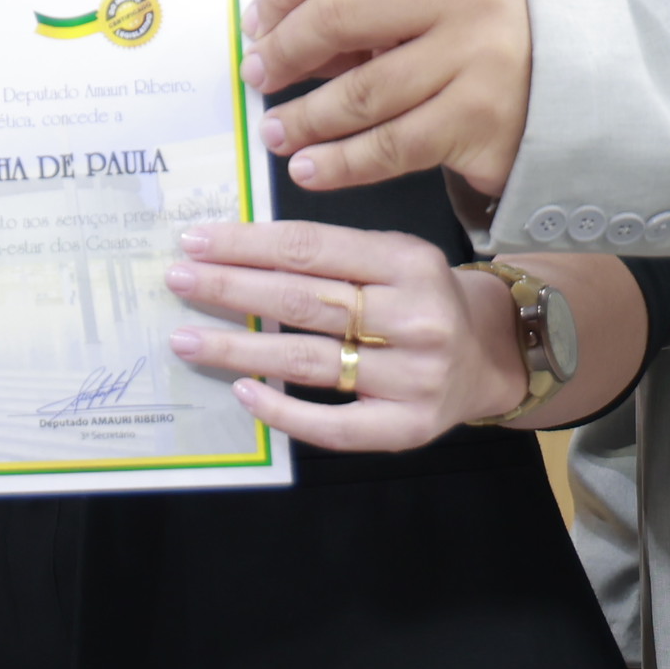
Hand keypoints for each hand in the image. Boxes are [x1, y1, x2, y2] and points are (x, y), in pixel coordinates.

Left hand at [160, 219, 524, 450]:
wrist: (491, 354)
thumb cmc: (421, 297)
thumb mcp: (392, 256)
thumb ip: (330, 253)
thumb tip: (235, 250)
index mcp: (408, 262)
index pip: (311, 248)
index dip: (246, 244)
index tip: (195, 240)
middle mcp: (415, 318)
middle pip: (304, 300)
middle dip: (231, 288)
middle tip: (178, 280)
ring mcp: (413, 378)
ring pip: (308, 359)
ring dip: (240, 348)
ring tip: (187, 338)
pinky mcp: (407, 428)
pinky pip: (334, 426)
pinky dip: (284, 410)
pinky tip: (243, 392)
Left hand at [244, 0, 531, 195]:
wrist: (577, 80)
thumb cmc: (475, 32)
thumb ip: (362, 5)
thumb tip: (273, 42)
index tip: (254, 23)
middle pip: (341, 15)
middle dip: (285, 50)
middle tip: (255, 76)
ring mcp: (475, 58)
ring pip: (363, 91)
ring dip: (305, 117)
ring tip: (273, 131)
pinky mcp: (480, 120)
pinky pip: (392, 147)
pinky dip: (341, 163)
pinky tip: (309, 169)